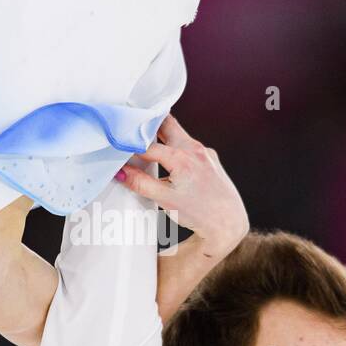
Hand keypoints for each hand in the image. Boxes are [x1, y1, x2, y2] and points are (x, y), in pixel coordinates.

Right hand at [115, 114, 248, 256]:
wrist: (228, 222)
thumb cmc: (200, 214)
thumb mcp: (165, 199)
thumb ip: (140, 183)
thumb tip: (121, 172)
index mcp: (182, 157)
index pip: (148, 145)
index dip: (130, 147)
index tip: (117, 149)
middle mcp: (195, 149)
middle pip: (166, 124)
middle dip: (148, 125)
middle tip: (131, 129)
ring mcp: (204, 151)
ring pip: (178, 133)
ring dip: (161, 136)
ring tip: (145, 144)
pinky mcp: (210, 157)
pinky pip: (188, 145)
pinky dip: (175, 147)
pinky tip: (167, 159)